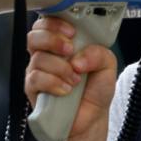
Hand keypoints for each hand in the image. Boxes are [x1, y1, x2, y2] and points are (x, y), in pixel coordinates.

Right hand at [25, 16, 116, 140]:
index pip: (47, 23)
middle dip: (53, 40)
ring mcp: (38, 71)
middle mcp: (46, 54)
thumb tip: (78, 58)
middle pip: (34, 36)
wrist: (92, 117)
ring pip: (37, 58)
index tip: (72, 32)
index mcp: (62, 43)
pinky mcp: (33, 89)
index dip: (55, 23)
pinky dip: (53, 82)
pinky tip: (66, 90)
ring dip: (59, 67)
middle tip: (70, 50)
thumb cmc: (96, 88)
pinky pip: (35, 79)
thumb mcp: (107, 66)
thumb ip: (99, 54)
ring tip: (75, 79)